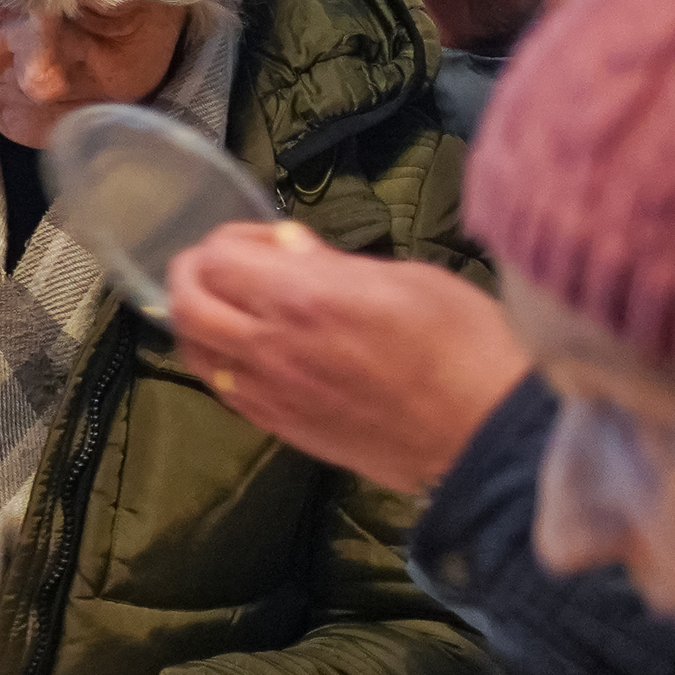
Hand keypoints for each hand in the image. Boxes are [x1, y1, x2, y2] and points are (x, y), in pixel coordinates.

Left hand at [161, 221, 526, 495]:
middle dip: (193, 275)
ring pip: (195, 352)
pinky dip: (222, 362)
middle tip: (225, 266)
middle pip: (186, 306)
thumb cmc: (467, 349)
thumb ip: (333, 263)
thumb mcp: (410, 279)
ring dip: (200, 322)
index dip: (231, 239)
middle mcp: (271, 348)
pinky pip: (224, 390)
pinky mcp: (282, 429)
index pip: (217, 259)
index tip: (266, 240)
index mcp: (302, 300)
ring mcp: (271, 394)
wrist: (489, 436)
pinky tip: (252, 352)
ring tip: (231, 307)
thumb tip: (289, 247)